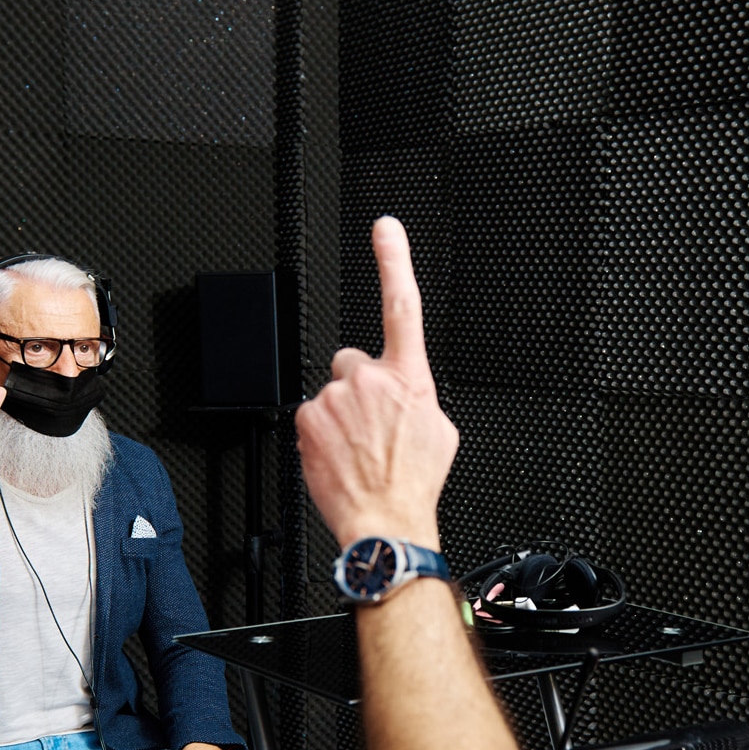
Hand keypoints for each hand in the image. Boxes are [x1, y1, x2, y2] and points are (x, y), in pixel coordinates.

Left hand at [295, 217, 458, 549]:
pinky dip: (322, 435)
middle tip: (371, 426)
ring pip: (333, 393)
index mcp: (410, 378)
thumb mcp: (439, 432)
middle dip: (360, 388)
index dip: (393, 261)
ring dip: (342, 416)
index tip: (386, 229)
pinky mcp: (309, 418)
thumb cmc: (414, 483)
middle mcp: (371, 380)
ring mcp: (337, 398)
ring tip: (359, 450)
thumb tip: (405, 393)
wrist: (386, 520)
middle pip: (354, 362)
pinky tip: (340, 457)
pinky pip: (313, 416)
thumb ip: (418, 397)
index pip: (402, 306)